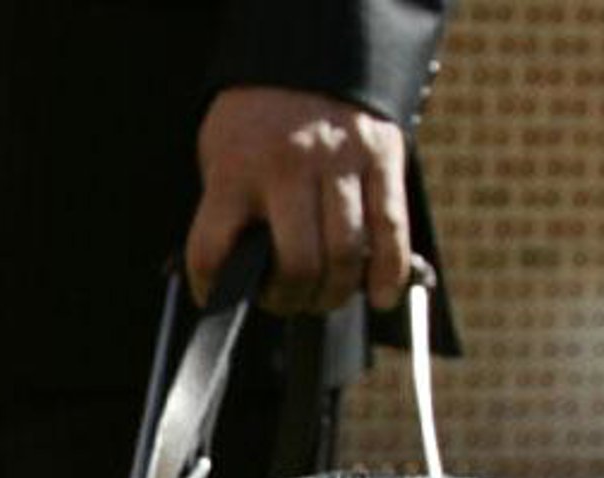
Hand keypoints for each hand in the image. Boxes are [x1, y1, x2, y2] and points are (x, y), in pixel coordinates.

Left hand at [186, 86, 411, 316]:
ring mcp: (341, 159)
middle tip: (287, 298)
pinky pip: (390, 228)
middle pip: (298, 264)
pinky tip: (378, 296)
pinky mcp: (382, 155)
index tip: (220, 296)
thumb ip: (225, 215)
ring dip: (333, 291)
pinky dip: (387, 273)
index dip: (212, 289)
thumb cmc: (257, 123)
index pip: (214, 252)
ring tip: (323, 293)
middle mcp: (290, 165)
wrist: (306, 51)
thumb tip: (228, 283)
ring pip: (345, 254)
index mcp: (237, 169)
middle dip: (290, 299)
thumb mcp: (221, 159)